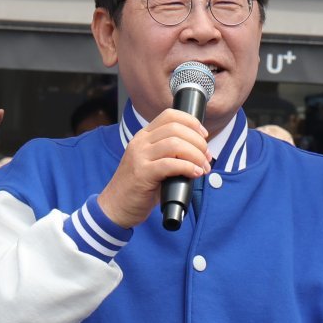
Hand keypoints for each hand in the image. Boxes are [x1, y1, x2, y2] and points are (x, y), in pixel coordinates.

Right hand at [97, 108, 209, 228]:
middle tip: (206, 157)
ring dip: (196, 155)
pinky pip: (170, 164)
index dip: (191, 122)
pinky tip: (195, 173)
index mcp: (144, 136)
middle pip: (176, 128)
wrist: (116, 206)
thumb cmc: (139, 186)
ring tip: (203, 167)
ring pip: (175, 144)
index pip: (170, 115)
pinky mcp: (142, 174)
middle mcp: (141, 142)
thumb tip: (202, 153)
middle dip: (198, 142)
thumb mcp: (154, 162)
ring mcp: (140, 157)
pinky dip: (188, 167)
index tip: (203, 136)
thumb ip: (172, 153)